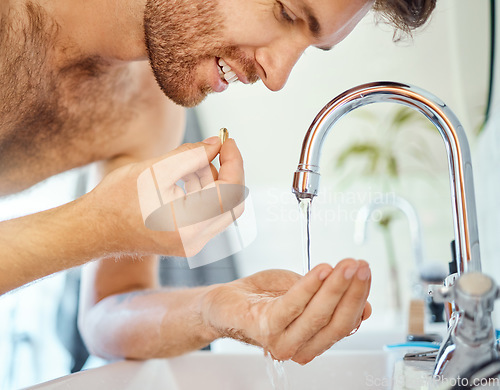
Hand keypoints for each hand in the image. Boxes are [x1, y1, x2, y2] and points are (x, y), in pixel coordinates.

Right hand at [84, 136, 243, 256]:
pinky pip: (206, 212)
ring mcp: (192, 243)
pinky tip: (184, 176)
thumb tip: (217, 143)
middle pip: (231, 201)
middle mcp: (196, 240)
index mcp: (189, 225)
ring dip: (211, 179)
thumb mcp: (156, 169)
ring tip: (187, 162)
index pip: (231, 192)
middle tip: (215, 147)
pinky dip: (202, 191)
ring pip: (219, 205)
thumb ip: (192, 155)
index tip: (227, 140)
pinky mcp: (187, 240)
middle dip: (226, 170)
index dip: (234, 163)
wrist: (94, 228)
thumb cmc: (117, 198)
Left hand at [203, 259, 371, 364]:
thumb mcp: (303, 294)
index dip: (359, 297)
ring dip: (335, 287)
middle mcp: (299, 346)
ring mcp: (281, 340)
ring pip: (317, 315)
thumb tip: (366, 308)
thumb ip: (331, 301)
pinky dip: (309, 287)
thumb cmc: (263, 298)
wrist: (226, 301)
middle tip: (361, 266)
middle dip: (352, 291)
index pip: (346, 323)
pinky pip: (291, 306)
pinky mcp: (263, 326)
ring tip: (346, 265)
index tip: (365, 271)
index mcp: (313, 340)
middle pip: (336, 322)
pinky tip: (322, 270)